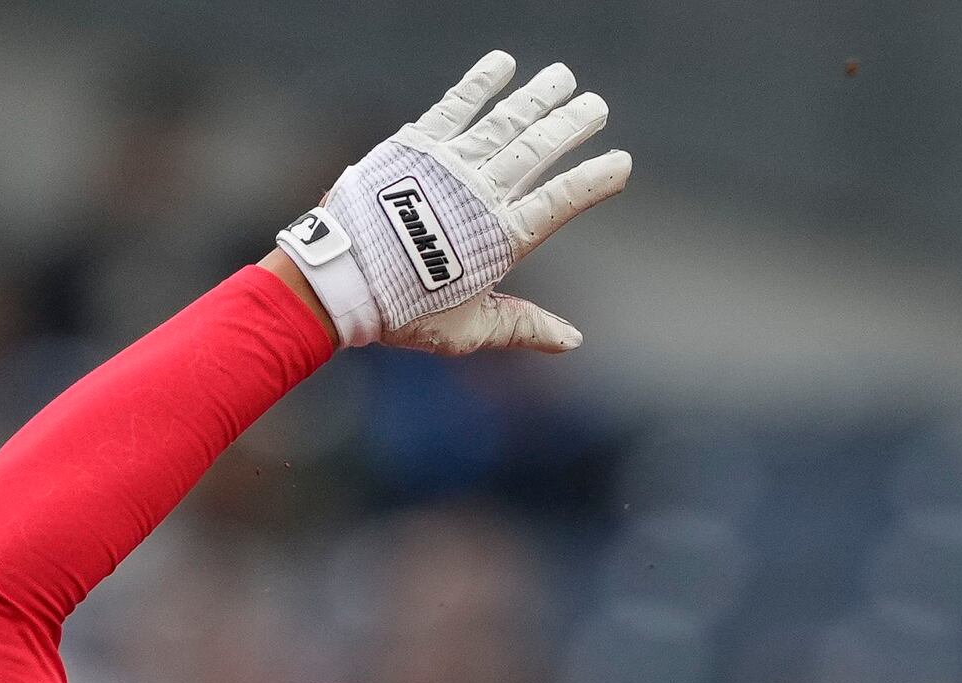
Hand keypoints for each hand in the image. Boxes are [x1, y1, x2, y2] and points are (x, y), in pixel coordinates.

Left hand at [272, 50, 629, 356]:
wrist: (340, 281)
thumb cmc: (403, 310)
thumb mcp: (469, 329)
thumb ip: (523, 326)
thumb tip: (573, 340)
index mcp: (500, 239)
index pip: (560, 203)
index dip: (593, 181)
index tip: (621, 164)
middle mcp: (480, 194)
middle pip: (538, 151)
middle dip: (572, 126)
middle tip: (597, 106)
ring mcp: (449, 165)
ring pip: (505, 122)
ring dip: (537, 97)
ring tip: (564, 77)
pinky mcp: (416, 146)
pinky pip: (456, 105)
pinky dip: (481, 83)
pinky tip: (504, 63)